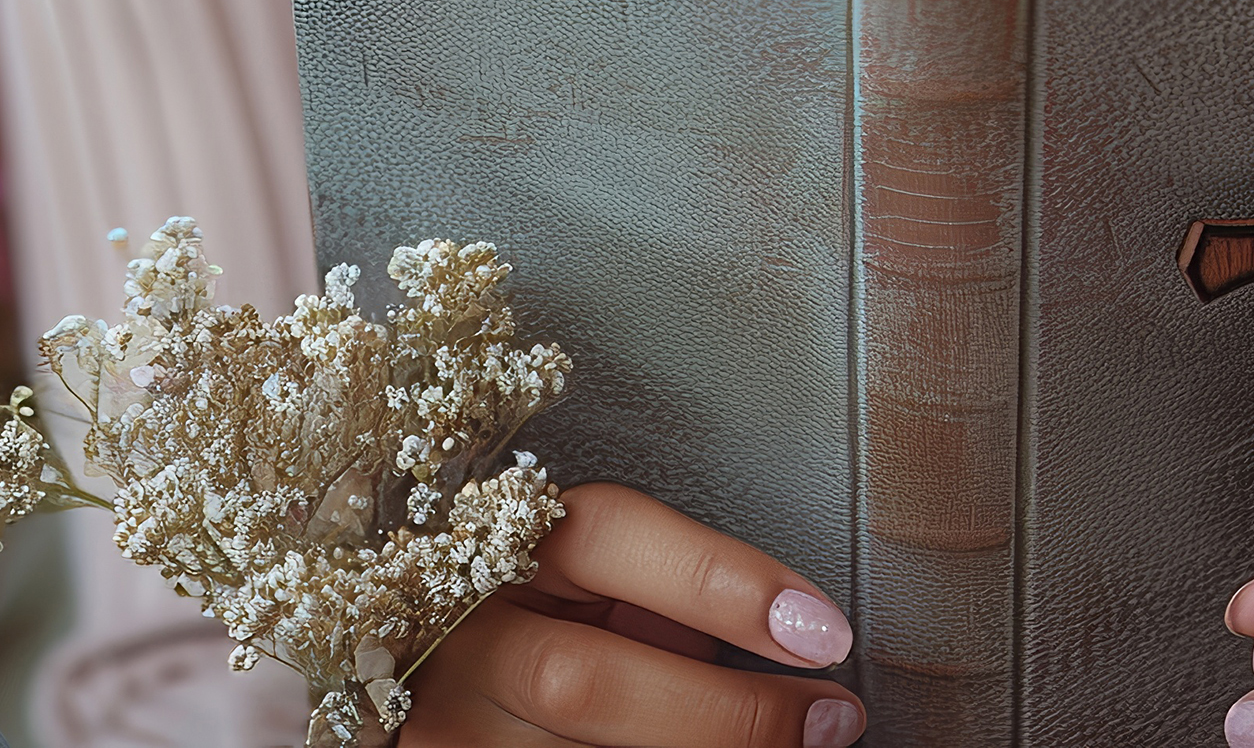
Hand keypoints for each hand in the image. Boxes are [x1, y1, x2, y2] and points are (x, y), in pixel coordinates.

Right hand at [402, 482, 865, 746]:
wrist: (409, 664)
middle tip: (835, 719)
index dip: (723, 582)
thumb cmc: (530, 605)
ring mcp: (438, 726)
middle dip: (725, 713)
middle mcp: (456, 635)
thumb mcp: (592, 575)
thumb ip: (662, 592)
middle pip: (585, 681)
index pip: (610, 536)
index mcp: (503, 540)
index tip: (825, 628)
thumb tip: (786, 636)